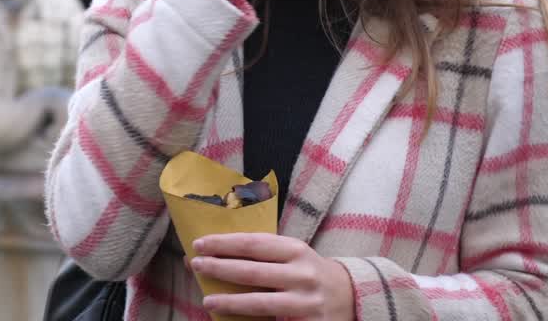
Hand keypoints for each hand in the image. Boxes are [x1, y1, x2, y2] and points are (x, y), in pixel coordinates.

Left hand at [190, 233, 354, 319]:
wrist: (351, 296)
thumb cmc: (309, 271)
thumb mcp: (292, 254)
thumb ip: (261, 253)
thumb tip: (214, 251)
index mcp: (295, 250)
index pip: (252, 244)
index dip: (223, 244)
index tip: (198, 244)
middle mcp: (301, 274)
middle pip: (252, 272)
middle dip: (220, 268)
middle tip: (196, 266)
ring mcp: (305, 302)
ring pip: (260, 303)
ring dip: (230, 302)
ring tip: (207, 300)